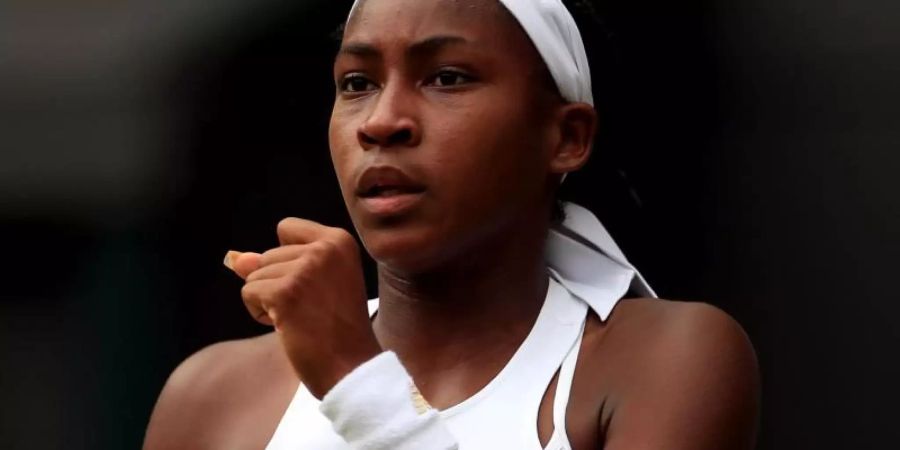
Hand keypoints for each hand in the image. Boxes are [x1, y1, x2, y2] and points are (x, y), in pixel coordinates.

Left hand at [224, 218, 381, 398]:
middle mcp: (325, 248)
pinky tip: (288, 326)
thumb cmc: (336, 329)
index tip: (315, 285)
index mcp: (339, 241)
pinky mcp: (285, 292)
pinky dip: (260, 313)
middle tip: (312, 309)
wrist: (351, 367)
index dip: (288, 259)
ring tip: (302, 318)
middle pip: (268, 254)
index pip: (287, 228)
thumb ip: (277, 263)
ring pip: (255, 275)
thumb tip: (235, 259)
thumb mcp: (316, 284)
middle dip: (278, 283)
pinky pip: (248, 293)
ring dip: (269, 301)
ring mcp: (305, 269)